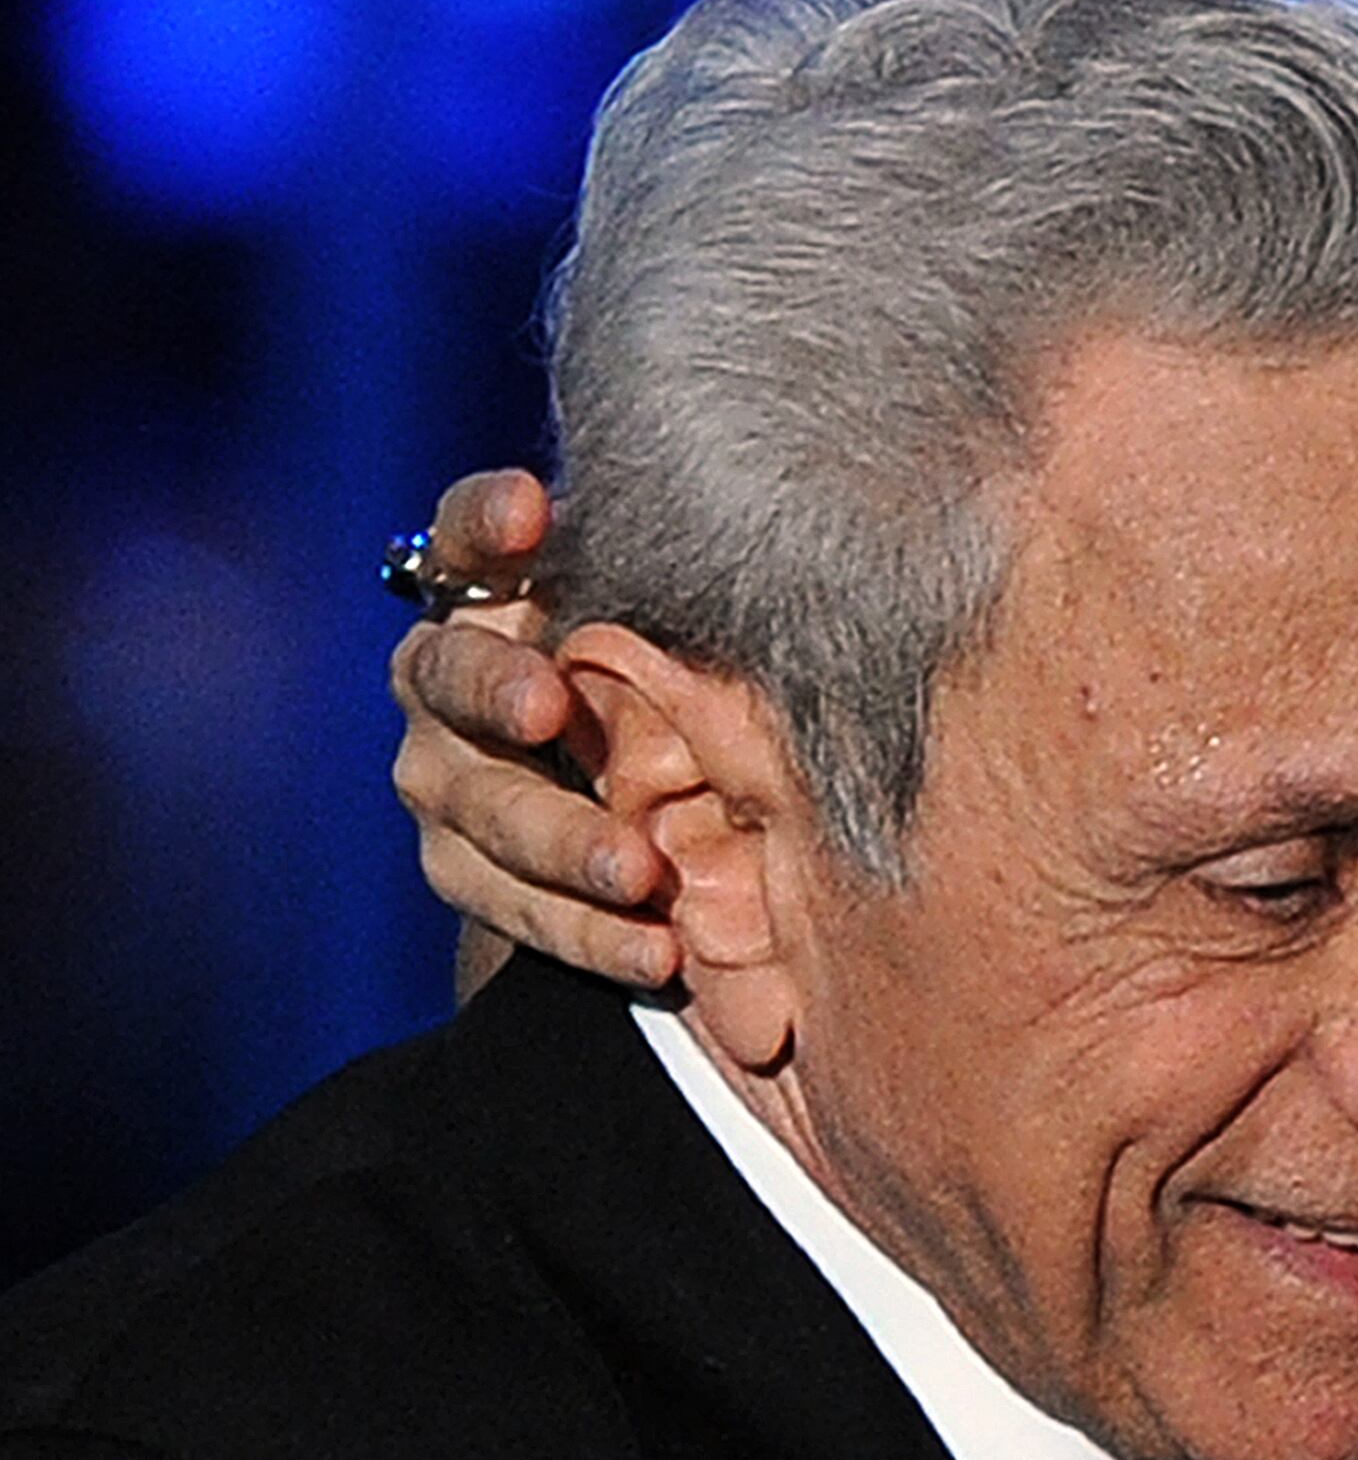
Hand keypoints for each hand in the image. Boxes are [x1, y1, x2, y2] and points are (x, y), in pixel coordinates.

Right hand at [387, 469, 678, 990]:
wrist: (643, 794)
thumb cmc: (677, 668)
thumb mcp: (683, 624)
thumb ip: (696, 582)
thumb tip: (810, 509)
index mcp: (489, 591)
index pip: (463, 536)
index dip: (485, 519)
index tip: (531, 508)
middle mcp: (447, 675)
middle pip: (451, 674)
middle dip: (496, 689)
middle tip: (548, 705)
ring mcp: (445, 774)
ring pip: (484, 808)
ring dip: (563, 841)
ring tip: (638, 873)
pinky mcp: (464, 866)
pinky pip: (517, 904)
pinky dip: (590, 931)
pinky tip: (657, 951)